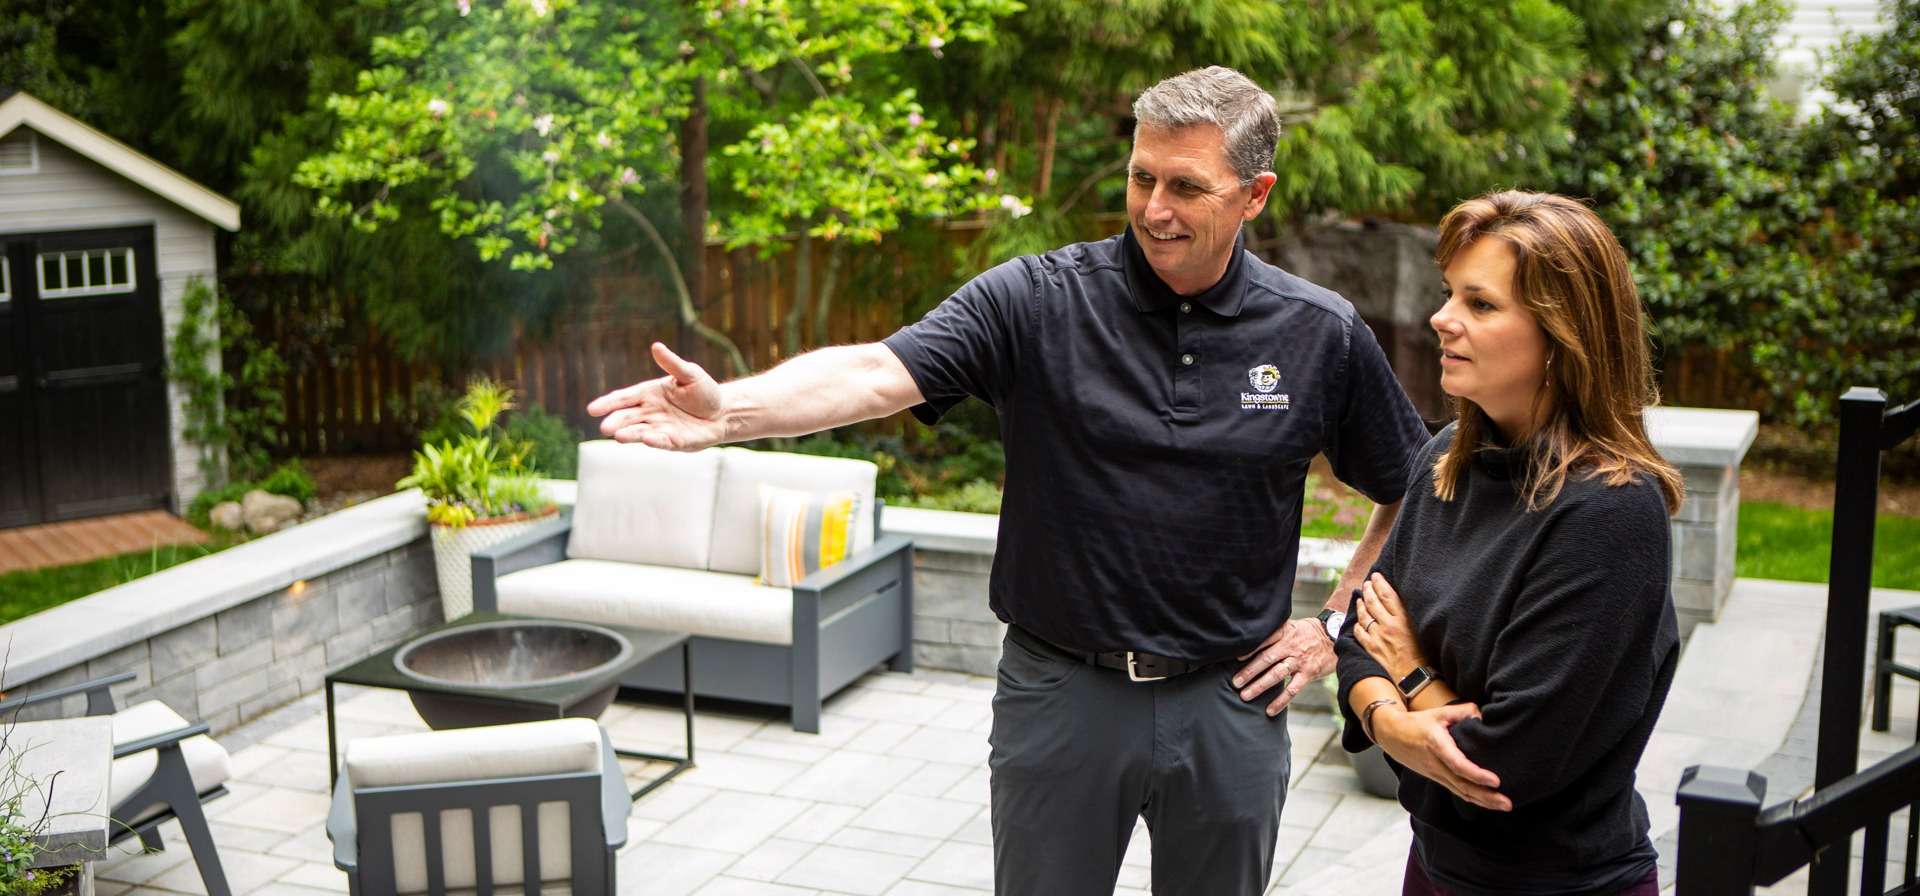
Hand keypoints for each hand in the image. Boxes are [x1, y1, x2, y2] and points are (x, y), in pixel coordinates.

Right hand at [587, 343, 726, 450]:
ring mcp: (661, 428)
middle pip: (628, 417)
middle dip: (616, 422)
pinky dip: (654, 441)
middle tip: (604, 427)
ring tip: (618, 436)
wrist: (724, 412)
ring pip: (640, 432)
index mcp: (650, 394)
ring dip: (630, 434)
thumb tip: (656, 346)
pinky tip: (647, 439)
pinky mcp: (675, 441)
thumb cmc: (704, 391)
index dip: (608, 404)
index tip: (591, 409)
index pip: (624, 398)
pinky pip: (662, 441)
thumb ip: (672, 363)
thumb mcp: (689, 374)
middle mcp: (651, 412)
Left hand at [1232, 618, 1333, 715]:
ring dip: (1259, 686)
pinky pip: (1292, 689)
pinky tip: (1270, 710)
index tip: (1235, 659)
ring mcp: (1300, 661)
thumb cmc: (1309, 633)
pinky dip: (1280, 701)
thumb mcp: (1292, 626)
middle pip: (1266, 659)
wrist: (1335, 636)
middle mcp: (1291, 646)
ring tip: (1245, 696)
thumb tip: (1252, 641)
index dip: (1250, 650)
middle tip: (1235, 682)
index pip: (1264, 641)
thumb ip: (1275, 632)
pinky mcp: (1309, 673)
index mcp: (1285, 633)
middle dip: (1249, 672)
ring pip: (1276, 675)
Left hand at [1353, 572, 1428, 681]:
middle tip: (1366, 583)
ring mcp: (1378, 637)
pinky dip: (1358, 624)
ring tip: (1360, 597)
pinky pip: (1359, 632)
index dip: (1380, 583)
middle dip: (1368, 590)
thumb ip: (1409, 615)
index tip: (1376, 576)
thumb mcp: (1420, 629)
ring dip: (1361, 604)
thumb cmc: (1424, 655)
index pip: (1387, 594)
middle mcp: (1388, 625)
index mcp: (1403, 619)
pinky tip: (1358, 621)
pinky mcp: (1371, 649)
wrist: (1416, 678)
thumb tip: (1401, 603)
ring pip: (1364, 615)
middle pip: (1373, 601)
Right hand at [1372, 702, 1511, 811]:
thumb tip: (1483, 717)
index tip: (1495, 781)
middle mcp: (1435, 764)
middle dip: (1486, 796)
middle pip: (1462, 785)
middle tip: (1507, 803)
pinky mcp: (1437, 779)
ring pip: (1461, 792)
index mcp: (1436, 745)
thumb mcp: (1438, 712)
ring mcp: (1435, 774)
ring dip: (1483, 802)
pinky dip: (1473, 799)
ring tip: (1504, 806)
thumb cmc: (1416, 722)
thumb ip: (1463, 711)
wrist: (1391, 735)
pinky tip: (1488, 803)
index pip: (1457, 764)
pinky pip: (1457, 791)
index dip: (1476, 774)